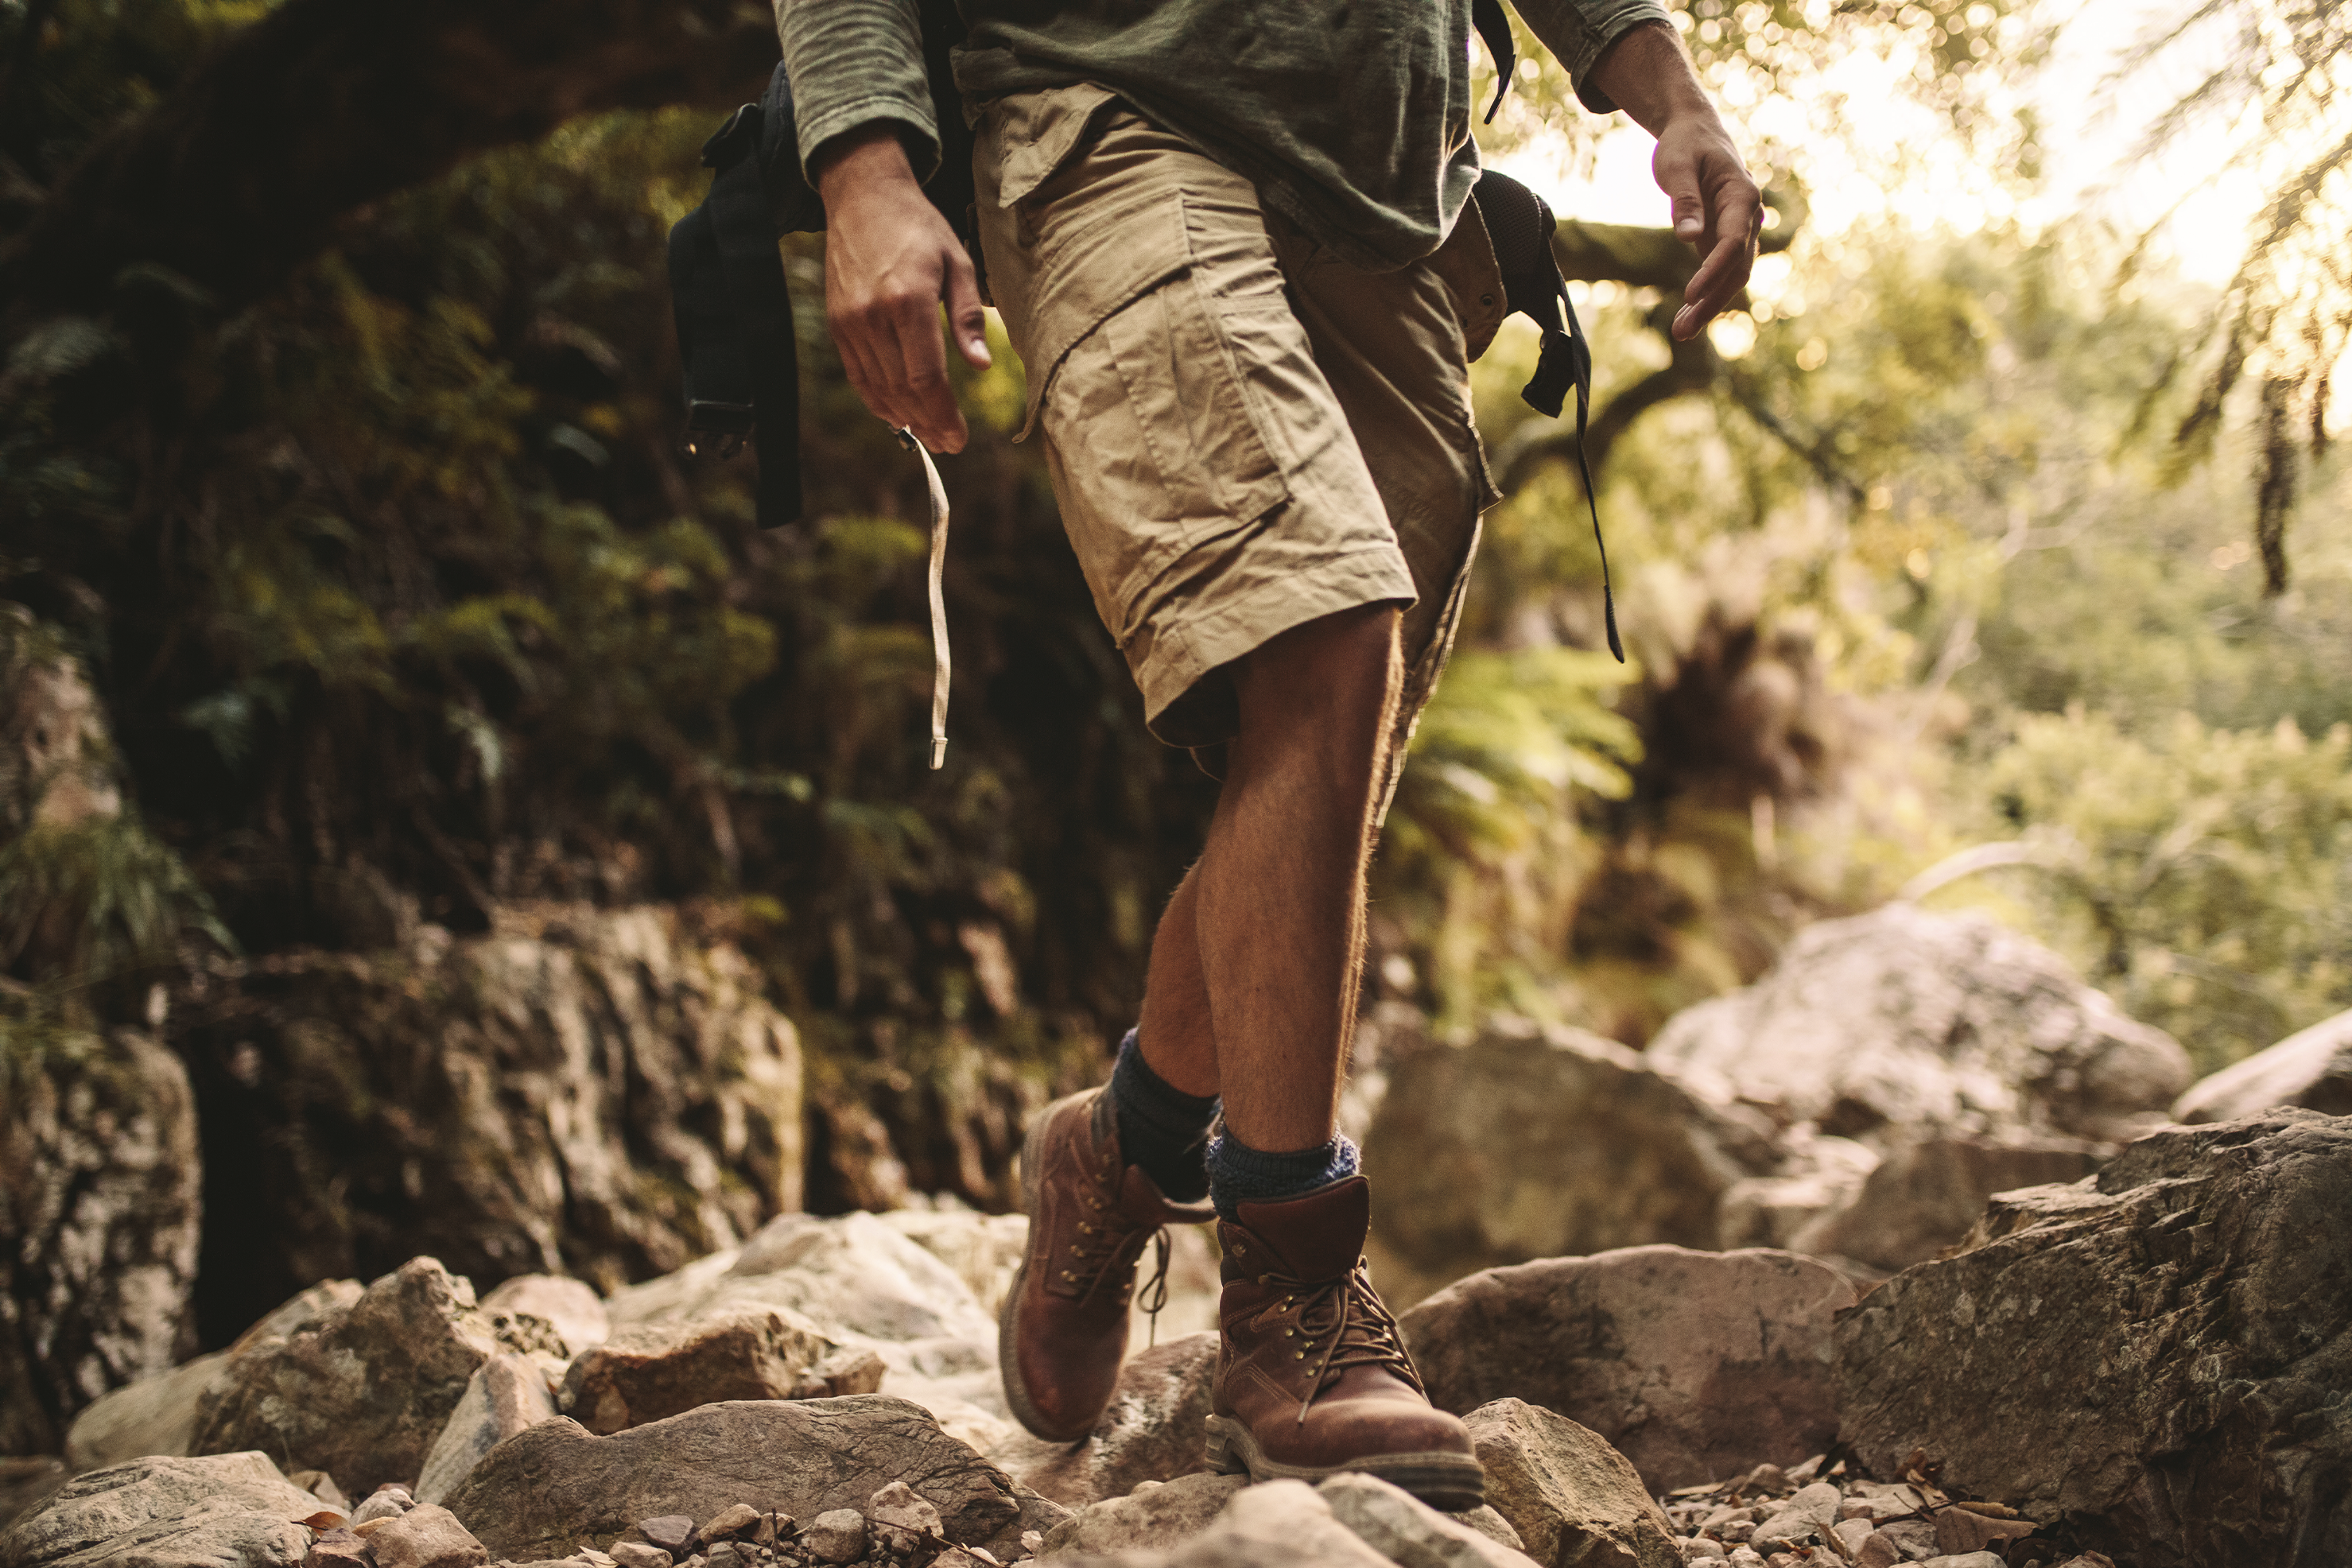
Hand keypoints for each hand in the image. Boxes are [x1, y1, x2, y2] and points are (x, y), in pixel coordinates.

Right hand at [813, 127, 990, 451]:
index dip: (944, 415)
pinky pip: (857, 376)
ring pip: (878, 389)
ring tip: (929, 435)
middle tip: (950, 444)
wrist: (862, 197)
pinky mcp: (837, 324)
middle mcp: (873, 317)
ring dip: (905, 418)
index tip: (960, 437)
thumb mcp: (957, 262)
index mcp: (909, 301)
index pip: (927, 378)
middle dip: (929, 424)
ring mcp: (850, 323)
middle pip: (902, 390)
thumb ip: (969, 315)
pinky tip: (898, 414)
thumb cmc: (918, 227)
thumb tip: (981, 366)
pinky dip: (878, 400)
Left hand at [1585, 22, 1762, 340]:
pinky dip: (1704, 297)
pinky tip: (1683, 319)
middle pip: (1737, 269)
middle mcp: (1748, 218)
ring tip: (1680, 332)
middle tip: (1683, 331)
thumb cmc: (1685, 146)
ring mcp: (1738, 232)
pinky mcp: (1722, 240)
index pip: (1732, 243)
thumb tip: (1689, 239)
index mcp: (1742, 197)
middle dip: (1712, 301)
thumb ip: (1685, 201)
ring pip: (1732, 277)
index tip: (1689, 296)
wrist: (1694, 133)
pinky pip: (1719, 275)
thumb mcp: (1677, 166)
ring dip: (1709, 306)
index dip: (1712, 272)